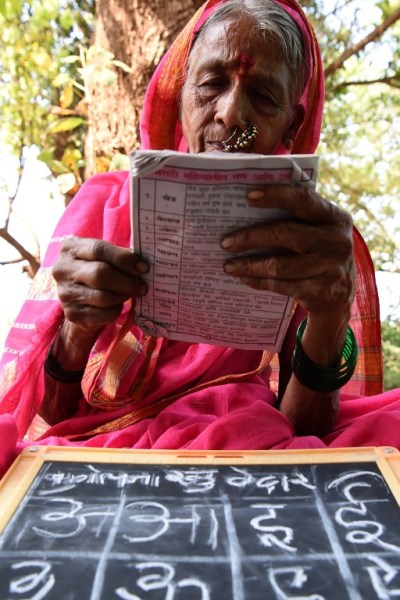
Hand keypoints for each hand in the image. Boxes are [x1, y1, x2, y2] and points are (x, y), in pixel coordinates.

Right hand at [53, 236, 148, 330]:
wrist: (78, 298)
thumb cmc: (96, 269)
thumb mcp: (103, 256)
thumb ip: (119, 256)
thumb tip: (142, 265)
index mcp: (71, 248)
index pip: (99, 250)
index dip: (124, 259)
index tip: (143, 267)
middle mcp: (63, 269)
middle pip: (100, 273)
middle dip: (127, 281)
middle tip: (142, 286)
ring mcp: (65, 293)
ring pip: (102, 296)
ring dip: (122, 296)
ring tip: (129, 293)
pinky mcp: (72, 313)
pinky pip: (102, 314)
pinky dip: (115, 310)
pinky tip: (117, 305)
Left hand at [220, 184, 354, 318]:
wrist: (340, 298)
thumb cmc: (318, 256)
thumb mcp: (318, 233)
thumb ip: (296, 220)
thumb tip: (246, 212)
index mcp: (335, 217)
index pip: (303, 199)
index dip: (275, 195)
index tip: (248, 196)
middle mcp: (337, 241)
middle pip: (286, 234)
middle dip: (251, 237)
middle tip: (225, 242)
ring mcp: (331, 268)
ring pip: (280, 265)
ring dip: (249, 265)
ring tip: (228, 265)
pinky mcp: (322, 292)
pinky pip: (281, 285)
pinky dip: (259, 281)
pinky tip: (244, 278)